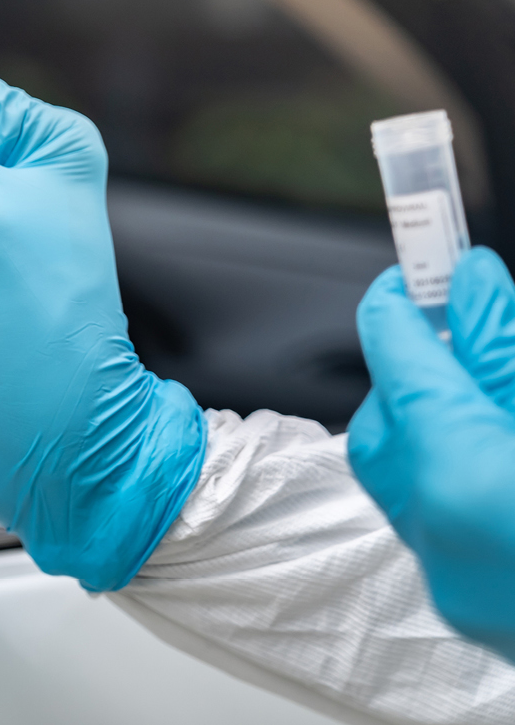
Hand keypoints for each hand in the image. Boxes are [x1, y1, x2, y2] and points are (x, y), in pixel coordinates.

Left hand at [349, 249, 514, 660]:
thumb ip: (508, 351)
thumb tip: (470, 288)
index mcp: (462, 478)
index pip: (399, 360)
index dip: (401, 304)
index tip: (415, 270)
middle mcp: (442, 541)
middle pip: (384, 429)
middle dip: (414, 374)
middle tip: (466, 331)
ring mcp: (461, 590)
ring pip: (410, 483)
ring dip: (445, 429)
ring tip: (499, 394)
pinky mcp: (487, 617)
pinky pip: (449, 528)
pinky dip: (471, 480)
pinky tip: (512, 457)